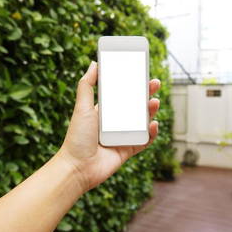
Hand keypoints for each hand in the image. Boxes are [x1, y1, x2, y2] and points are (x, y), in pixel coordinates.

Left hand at [59, 61, 159, 191]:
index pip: (121, 94)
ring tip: (154, 103)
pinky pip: (145, 140)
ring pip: (142, 121)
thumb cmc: (77, 138)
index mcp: (104, 112)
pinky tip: (153, 124)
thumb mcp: (82, 107)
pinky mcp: (128, 150)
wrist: (78, 168)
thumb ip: (87, 85)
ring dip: (150, 111)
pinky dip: (151, 133)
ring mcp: (122, 137)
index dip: (132, 84)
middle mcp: (114, 123)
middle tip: (155, 83)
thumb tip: (94, 63)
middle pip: (135, 106)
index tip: (141, 73)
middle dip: (146, 94)